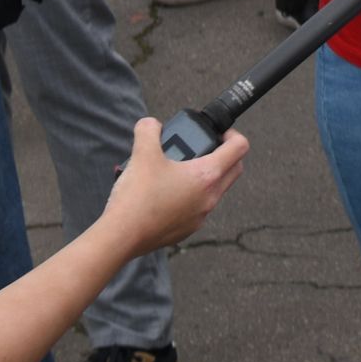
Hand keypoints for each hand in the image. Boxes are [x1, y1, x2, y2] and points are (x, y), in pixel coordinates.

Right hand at [101, 116, 247, 253]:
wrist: (120, 237)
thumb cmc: (136, 196)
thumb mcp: (142, 153)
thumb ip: (148, 130)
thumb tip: (150, 124)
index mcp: (207, 175)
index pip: (240, 148)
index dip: (232, 134)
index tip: (218, 133)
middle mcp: (210, 198)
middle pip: (234, 170)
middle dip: (224, 155)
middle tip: (201, 149)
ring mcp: (200, 217)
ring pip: (215, 191)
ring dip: (205, 177)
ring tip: (178, 170)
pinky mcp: (186, 231)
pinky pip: (197, 209)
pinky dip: (190, 197)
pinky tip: (166, 193)